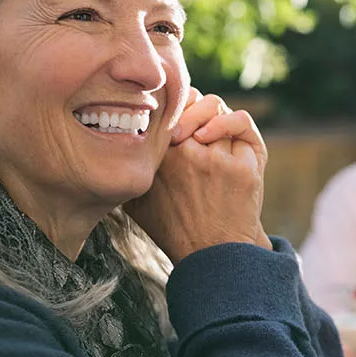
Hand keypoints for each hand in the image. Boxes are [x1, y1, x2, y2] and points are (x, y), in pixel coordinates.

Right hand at [126, 88, 272, 262]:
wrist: (213, 254)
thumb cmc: (174, 227)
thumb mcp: (135, 201)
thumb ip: (126, 170)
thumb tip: (112, 142)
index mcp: (156, 159)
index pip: (164, 107)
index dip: (172, 107)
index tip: (176, 122)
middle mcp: (183, 154)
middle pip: (192, 102)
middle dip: (194, 110)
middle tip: (195, 129)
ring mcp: (216, 158)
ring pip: (217, 111)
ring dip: (213, 120)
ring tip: (210, 139)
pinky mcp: (244, 165)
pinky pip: (240, 123)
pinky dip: (234, 123)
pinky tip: (227, 138)